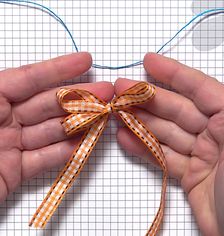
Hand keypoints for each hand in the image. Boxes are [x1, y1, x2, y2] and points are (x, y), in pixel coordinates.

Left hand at [0, 52, 113, 202]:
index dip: (58, 68)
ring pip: (50, 132)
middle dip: (79, 97)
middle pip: (47, 104)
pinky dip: (66, 153)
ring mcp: (9, 146)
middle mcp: (0, 120)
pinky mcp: (13, 172)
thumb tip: (19, 76)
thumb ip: (1, 86)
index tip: (85, 61)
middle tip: (105, 92)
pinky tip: (84, 144)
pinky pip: (44, 159)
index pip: (27, 78)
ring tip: (102, 118)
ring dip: (78, 125)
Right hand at [115, 53, 223, 235]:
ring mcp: (202, 155)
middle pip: (175, 109)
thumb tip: (206, 90)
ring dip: (140, 122)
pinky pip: (163, 156)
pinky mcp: (190, 176)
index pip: (199, 88)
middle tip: (121, 89)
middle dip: (147, 98)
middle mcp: (217, 134)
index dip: (173, 73)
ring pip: (165, 132)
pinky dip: (143, 148)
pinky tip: (126, 138)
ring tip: (117, 113)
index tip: (149, 62)